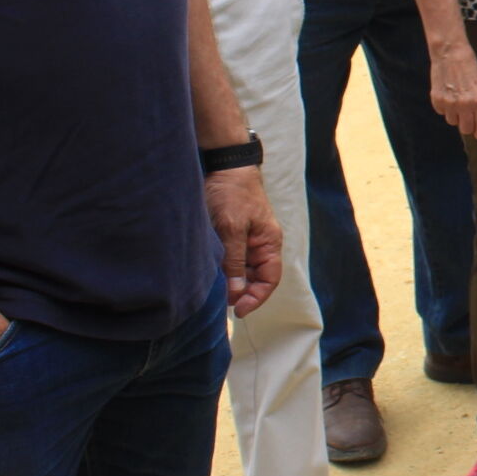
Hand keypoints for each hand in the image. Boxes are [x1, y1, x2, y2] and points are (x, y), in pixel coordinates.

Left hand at [205, 165, 283, 314]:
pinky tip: (206, 272)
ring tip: (210, 287)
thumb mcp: (232, 228)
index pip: (269, 280)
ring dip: (227, 280)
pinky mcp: (230, 236)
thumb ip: (234, 262)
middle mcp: (259, 245)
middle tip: (218, 300)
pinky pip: (227, 259)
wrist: (223, 164)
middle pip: (253, 279)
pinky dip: (219, 268)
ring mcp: (245, 241)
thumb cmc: (232, 193)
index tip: (237, 311)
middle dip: (238, 292)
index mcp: (269, 244)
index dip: (255, 298)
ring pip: (238, 271)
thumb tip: (236, 294)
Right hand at [428, 36, 476, 138]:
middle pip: (465, 129)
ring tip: (456, 99)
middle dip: (467, 124)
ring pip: (452, 121)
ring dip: (454, 114)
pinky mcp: (437, 99)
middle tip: (467, 117)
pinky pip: (441, 112)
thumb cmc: (469, 65)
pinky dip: (443, 106)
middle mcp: (465, 105)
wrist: (450, 51)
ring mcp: (450, 103)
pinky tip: (447, 93)